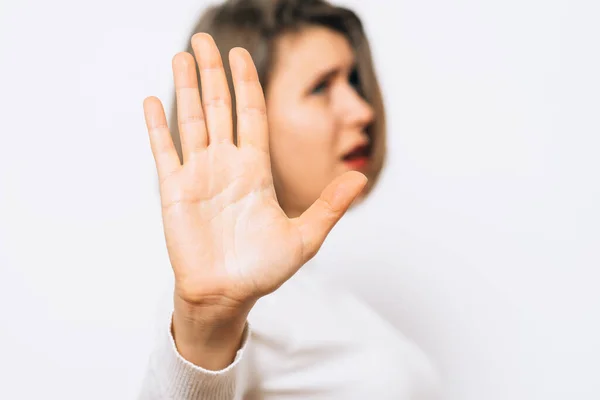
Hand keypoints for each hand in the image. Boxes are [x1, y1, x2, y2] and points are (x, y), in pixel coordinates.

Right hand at [143, 33, 366, 318]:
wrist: (226, 295)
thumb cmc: (263, 270)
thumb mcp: (304, 237)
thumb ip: (329, 205)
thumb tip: (361, 178)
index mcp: (256, 170)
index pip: (251, 115)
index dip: (246, 84)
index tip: (241, 55)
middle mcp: (227, 165)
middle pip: (220, 108)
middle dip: (214, 72)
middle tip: (206, 40)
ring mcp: (199, 175)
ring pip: (192, 120)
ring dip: (187, 87)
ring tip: (182, 55)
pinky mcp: (174, 191)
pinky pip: (164, 151)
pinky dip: (158, 126)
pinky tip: (153, 100)